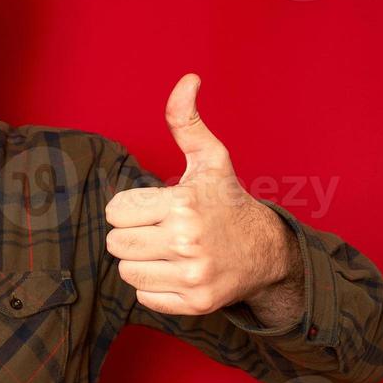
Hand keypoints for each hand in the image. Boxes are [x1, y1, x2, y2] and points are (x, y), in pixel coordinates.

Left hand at [105, 74, 298, 317]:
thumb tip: (188, 79)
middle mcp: (187, 241)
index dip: (131, 209)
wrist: (267, 251)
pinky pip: (144, 297)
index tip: (154, 208)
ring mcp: (192, 275)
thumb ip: (187, 121)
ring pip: (126, 272)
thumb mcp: (210, 159)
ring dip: (141, 262)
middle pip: (115, 244)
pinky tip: (177, 271)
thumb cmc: (228, 201)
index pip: (115, 212)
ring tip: (167, 251)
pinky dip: (155, 287)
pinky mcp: (194, 304)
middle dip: (132, 235)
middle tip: (158, 230)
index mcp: (183, 203)